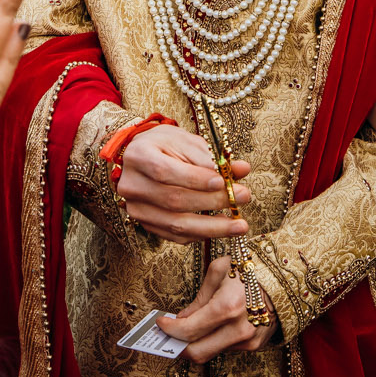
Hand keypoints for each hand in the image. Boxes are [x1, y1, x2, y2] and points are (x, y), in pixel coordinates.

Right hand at [114, 125, 252, 242]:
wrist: (139, 157)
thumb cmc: (164, 145)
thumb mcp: (186, 141)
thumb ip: (212, 157)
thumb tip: (242, 169)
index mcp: (139, 156)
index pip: (166, 172)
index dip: (195, 180)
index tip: (223, 182)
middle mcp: (133, 185)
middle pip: (174, 200)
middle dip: (213, 202)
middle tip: (243, 198)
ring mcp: (137, 208)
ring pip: (176, 224)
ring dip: (213, 227)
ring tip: (239, 225)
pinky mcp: (145, 224)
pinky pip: (175, 235)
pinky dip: (200, 234)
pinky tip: (220, 229)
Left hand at [161, 255, 274, 361]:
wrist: (283, 275)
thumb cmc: (249, 268)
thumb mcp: (218, 272)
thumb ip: (198, 300)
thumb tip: (181, 320)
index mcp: (227, 307)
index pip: (188, 331)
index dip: (169, 329)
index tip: (161, 324)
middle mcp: (239, 328)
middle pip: (197, 352)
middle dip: (179, 345)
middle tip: (169, 335)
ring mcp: (249, 340)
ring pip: (211, 352)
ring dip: (197, 342)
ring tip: (191, 327)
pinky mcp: (255, 345)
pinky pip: (227, 348)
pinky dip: (216, 339)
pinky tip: (216, 325)